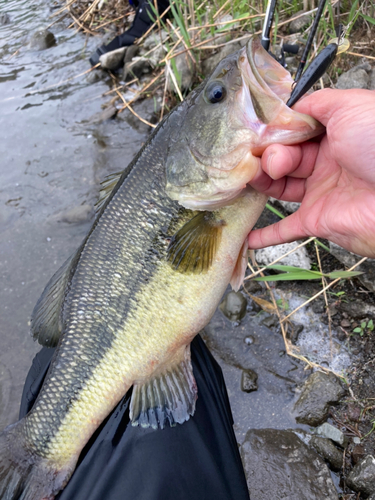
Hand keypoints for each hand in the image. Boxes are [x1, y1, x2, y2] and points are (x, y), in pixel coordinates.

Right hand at [248, 88, 374, 257]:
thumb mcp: (350, 106)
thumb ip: (316, 102)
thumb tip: (288, 108)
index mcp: (335, 135)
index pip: (294, 132)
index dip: (275, 132)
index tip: (260, 133)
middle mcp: (327, 163)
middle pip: (283, 158)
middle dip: (269, 155)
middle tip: (271, 159)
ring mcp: (321, 193)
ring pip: (280, 187)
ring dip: (261, 182)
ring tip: (250, 178)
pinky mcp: (317, 221)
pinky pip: (286, 229)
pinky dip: (266, 234)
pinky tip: (248, 234)